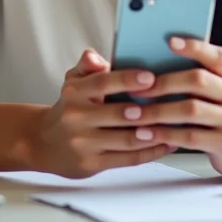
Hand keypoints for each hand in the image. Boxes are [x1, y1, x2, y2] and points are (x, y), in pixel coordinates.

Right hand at [31, 49, 175, 177]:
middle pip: (117, 114)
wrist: (44, 142)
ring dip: (154, 132)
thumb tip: (95, 57)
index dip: (127, 80)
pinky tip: (168, 142)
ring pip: (126, 139)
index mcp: (74, 93)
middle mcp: (76, 118)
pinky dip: (151, 151)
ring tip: (177, 123)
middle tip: (172, 103)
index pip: (102, 83)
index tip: (150, 76)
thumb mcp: (74, 81)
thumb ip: (87, 65)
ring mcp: (83, 144)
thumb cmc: (70, 106)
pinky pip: (127, 158)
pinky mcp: (92, 164)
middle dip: (146, 110)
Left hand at [129, 39, 221, 176]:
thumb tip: (155, 61)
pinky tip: (147, 133)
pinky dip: (165, 134)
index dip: (194, 47)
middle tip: (138, 89)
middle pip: (199, 81)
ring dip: (158, 111)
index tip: (169, 42)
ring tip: (135, 114)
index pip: (217, 56)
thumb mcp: (219, 91)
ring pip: (191, 110)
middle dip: (164, 83)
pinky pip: (191, 137)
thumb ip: (200, 75)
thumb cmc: (220, 113)